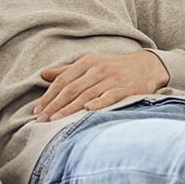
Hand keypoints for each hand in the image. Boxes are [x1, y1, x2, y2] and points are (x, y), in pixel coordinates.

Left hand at [35, 50, 169, 122]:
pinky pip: (110, 96)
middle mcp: (98, 69)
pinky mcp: (126, 89)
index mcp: (86, 62)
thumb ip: (66, 70)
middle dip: (55, 106)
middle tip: (41, 120)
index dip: (49, 95)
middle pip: (72, 89)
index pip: (63, 80)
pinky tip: (88, 110)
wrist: (147, 66)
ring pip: (87, 95)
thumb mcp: (90, 63)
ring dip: (69, 109)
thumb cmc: (113, 67)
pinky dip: (99, 103)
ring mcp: (112, 79)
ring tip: (56, 121)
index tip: (38, 109)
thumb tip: (43, 74)